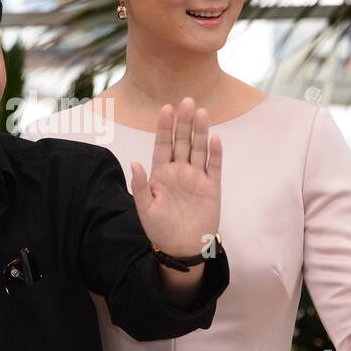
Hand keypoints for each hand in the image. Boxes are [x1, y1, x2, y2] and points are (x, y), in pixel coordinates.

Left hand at [130, 98, 222, 257]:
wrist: (182, 249)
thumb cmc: (160, 230)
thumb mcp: (145, 209)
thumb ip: (140, 186)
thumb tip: (134, 163)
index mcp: (161, 173)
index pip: (162, 144)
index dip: (164, 127)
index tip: (166, 108)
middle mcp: (179, 170)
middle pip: (182, 141)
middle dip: (184, 122)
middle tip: (187, 101)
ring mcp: (196, 177)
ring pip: (198, 149)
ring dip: (200, 131)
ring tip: (201, 112)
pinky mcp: (212, 187)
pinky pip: (215, 167)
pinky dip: (215, 153)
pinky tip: (215, 139)